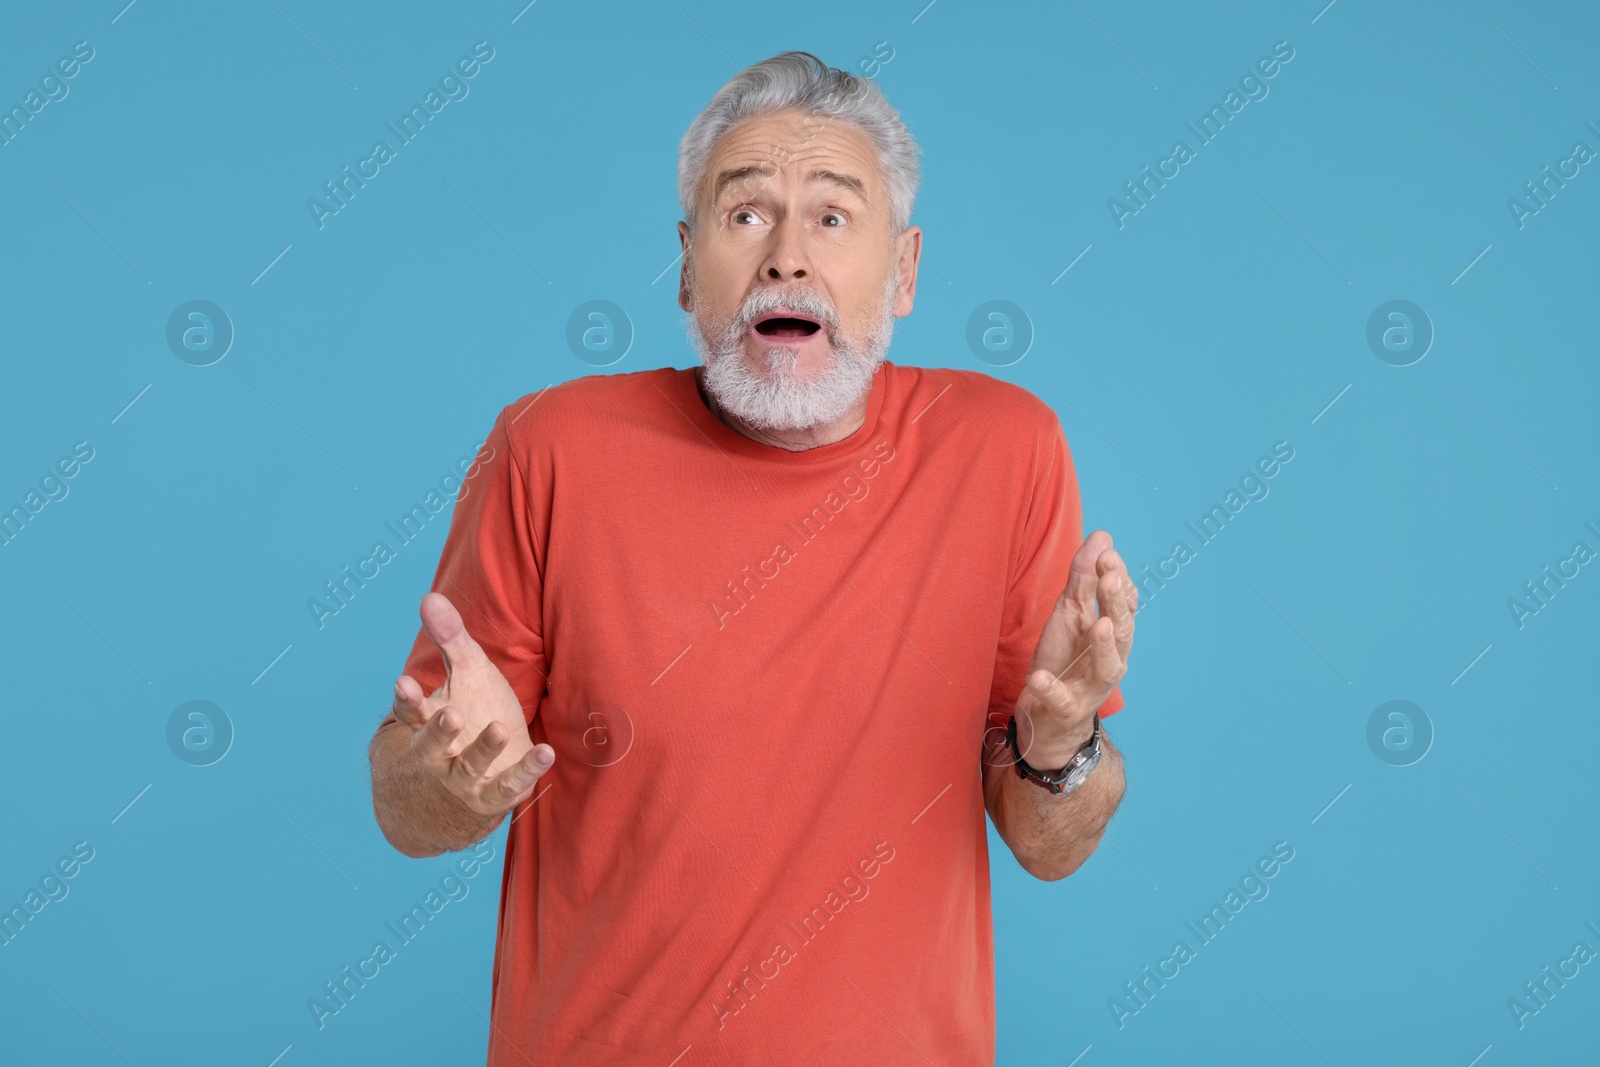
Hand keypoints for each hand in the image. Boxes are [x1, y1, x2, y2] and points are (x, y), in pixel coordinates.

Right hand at [391, 592, 553, 816]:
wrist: (490, 765)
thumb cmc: (476, 708)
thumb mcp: (466, 670)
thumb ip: (450, 638)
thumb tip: (429, 597)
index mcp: (428, 721)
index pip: (410, 712)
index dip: (407, 699)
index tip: (403, 681)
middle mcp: (440, 754)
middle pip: (429, 746)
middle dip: (439, 731)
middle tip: (451, 714)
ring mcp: (466, 778)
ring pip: (469, 768)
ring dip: (484, 749)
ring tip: (500, 728)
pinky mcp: (494, 795)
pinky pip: (508, 786)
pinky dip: (527, 770)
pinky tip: (546, 751)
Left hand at [1013, 530, 1135, 769]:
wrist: (1049, 716)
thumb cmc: (1065, 658)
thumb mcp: (1069, 614)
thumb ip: (1083, 578)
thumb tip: (1103, 537)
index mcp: (1112, 635)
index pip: (1124, 605)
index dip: (1118, 581)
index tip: (1109, 555)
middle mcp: (1110, 661)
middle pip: (1121, 631)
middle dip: (1116, 604)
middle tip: (1109, 578)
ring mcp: (1090, 688)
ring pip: (1107, 668)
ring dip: (1103, 646)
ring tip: (1098, 624)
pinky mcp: (1065, 710)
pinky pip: (1061, 700)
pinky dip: (1050, 690)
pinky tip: (1038, 678)